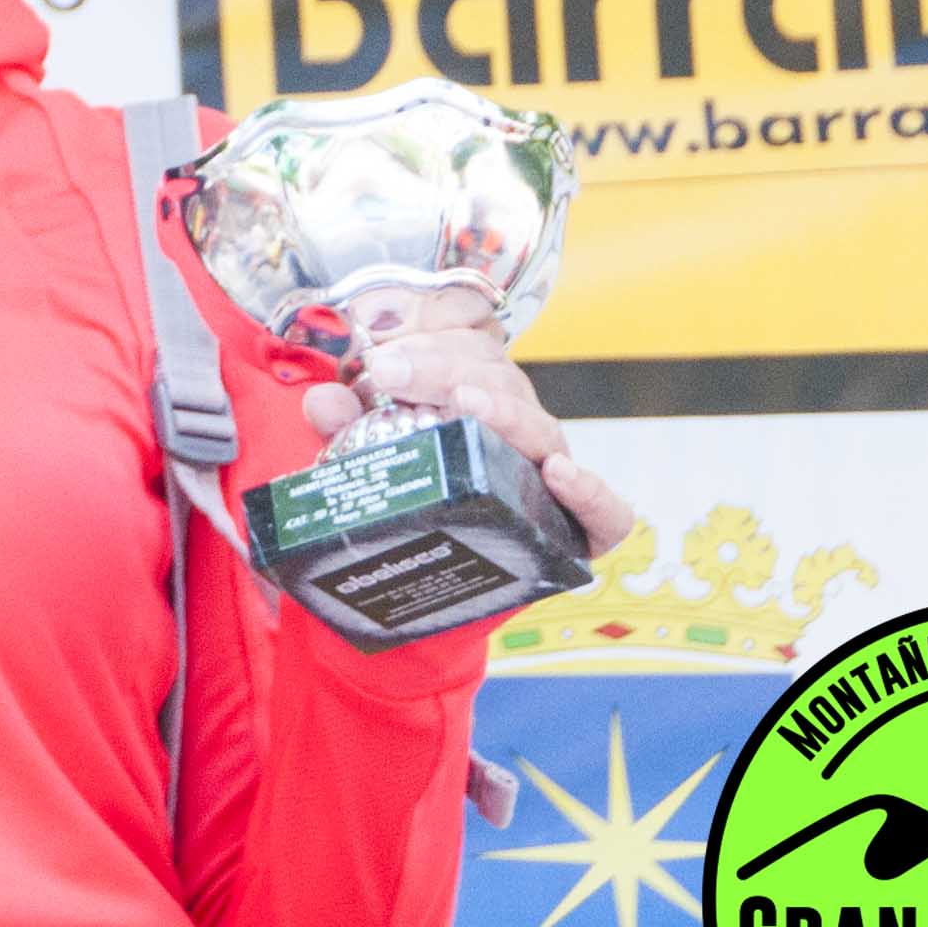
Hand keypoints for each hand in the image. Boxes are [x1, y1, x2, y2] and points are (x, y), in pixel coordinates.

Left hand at [299, 297, 635, 557]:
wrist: (436, 580)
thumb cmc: (412, 498)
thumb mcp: (371, 456)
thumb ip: (346, 428)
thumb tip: (321, 400)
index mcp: (475, 396)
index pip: (465, 349)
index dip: (425, 347)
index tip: (379, 362)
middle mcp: (517, 426)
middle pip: (498, 380)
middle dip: (444, 369)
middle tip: (394, 376)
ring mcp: (550, 474)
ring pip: (542, 430)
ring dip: (506, 412)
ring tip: (468, 403)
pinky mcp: (580, 529)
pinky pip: (606, 511)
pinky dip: (591, 491)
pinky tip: (559, 474)